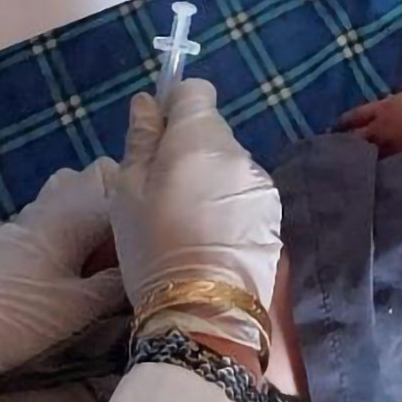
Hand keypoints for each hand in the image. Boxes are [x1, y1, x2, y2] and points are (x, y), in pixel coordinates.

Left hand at [0, 159, 127, 399]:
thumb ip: (116, 283)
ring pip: (68, 191)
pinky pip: (49, 213)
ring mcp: (27, 217)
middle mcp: (51, 205)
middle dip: (115, 199)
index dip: (140, 204)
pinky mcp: (12, 235)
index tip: (150, 234)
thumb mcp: (80, 308)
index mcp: (73, 216)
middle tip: (126, 240)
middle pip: (93, 176)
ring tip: (100, 250)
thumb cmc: (24, 316)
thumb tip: (144, 270)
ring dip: (88, 211)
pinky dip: (66, 226)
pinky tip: (70, 261)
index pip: (119, 183)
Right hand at [112, 79, 280, 311]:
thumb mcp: (128, 193)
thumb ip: (141, 139)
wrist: (204, 310)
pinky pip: (242, 191)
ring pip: (227, 162)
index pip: (196, 91)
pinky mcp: (272, 213)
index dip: (174, 106)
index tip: (156, 137)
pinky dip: (226, 202)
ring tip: (185, 219)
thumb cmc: (154, 247)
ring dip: (207, 176)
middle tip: (161, 190)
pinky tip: (209, 235)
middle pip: (210, 130)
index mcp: (199, 139)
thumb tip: (147, 102)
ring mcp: (260, 183)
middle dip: (186, 147)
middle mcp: (238, 152)